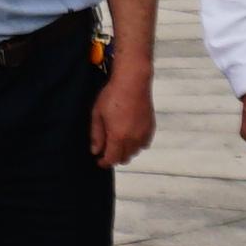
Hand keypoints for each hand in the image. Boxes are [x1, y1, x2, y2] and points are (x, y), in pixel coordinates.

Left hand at [93, 50, 155, 167]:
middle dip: (114, 157)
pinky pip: (144, 144)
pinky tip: (130, 136)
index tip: (99, 161)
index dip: (104, 162)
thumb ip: (96, 135)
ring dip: (126, 151)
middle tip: (106, 150)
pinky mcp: (150, 128)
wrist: (133, 82)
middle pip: (124, 158)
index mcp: (118, 137)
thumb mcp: (98, 114)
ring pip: (134, 152)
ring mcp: (143, 134)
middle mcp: (133, 139)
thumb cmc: (113, 95)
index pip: (112, 159)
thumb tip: (95, 151)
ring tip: (117, 142)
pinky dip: (137, 145)